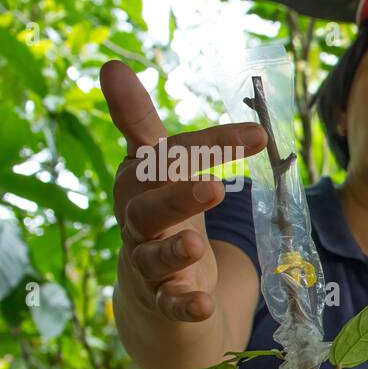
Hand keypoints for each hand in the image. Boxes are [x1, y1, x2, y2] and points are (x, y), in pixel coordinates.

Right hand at [103, 60, 264, 322]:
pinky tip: (203, 304)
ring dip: (174, 250)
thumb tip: (109, 64)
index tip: (259, 133)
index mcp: (142, 184)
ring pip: (153, 257)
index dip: (212, 145)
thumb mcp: (158, 171)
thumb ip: (143, 125)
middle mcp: (138, 222)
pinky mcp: (161, 302)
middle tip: (214, 188)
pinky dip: (184, 304)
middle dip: (179, 197)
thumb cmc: (161, 217)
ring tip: (197, 244)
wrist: (150, 293)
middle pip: (150, 208)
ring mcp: (147, 266)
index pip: (172, 157)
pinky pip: (168, 304)